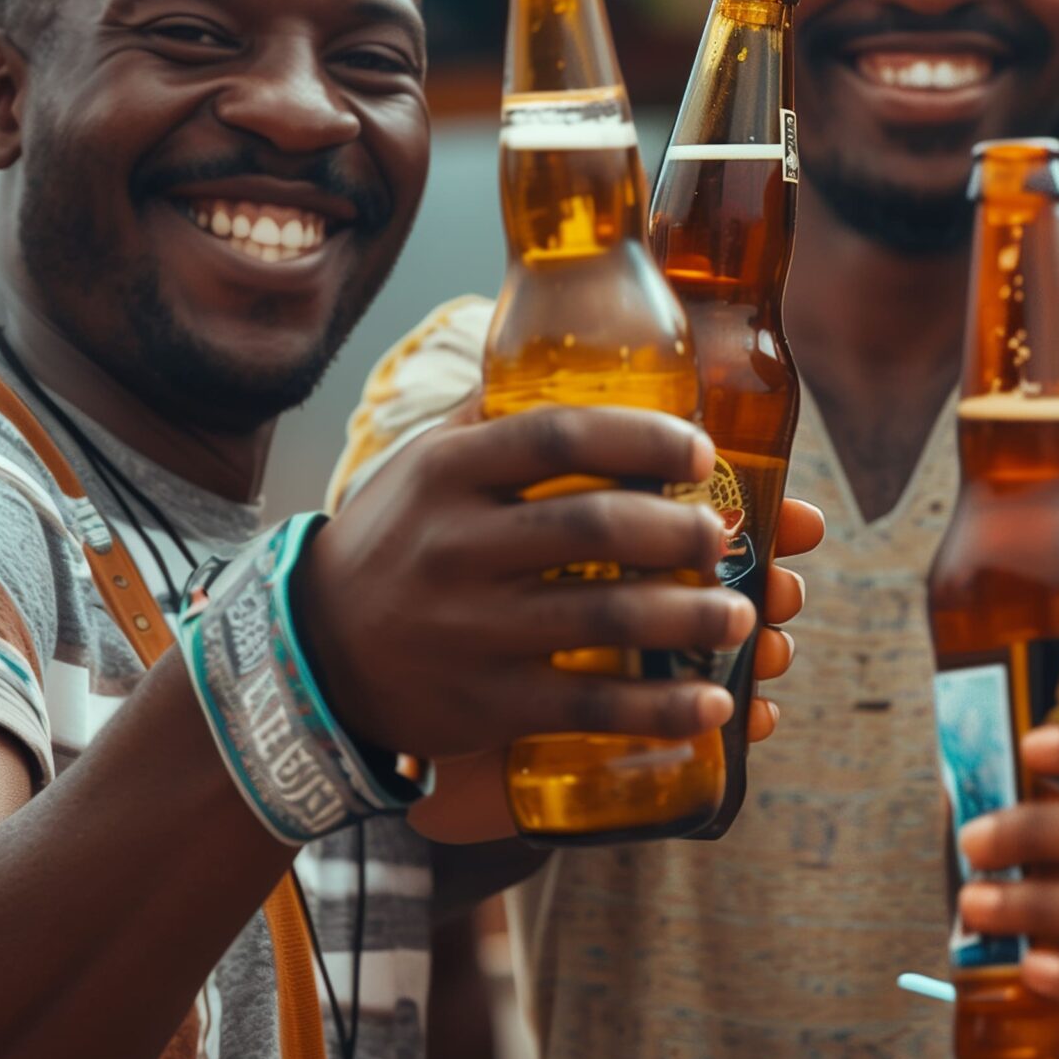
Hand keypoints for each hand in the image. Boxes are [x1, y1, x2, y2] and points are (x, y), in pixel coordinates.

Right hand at [296, 403, 752, 759]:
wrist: (314, 652)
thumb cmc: (397, 541)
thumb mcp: (424, 465)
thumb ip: (497, 416)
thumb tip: (582, 351)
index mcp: (448, 472)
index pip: (558, 436)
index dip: (642, 438)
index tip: (700, 449)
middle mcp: (457, 546)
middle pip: (593, 527)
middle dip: (679, 531)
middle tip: (725, 535)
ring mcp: (472, 630)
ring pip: (603, 620)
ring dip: (690, 618)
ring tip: (743, 614)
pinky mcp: (486, 703)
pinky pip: (589, 706)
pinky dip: (661, 708)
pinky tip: (713, 702)